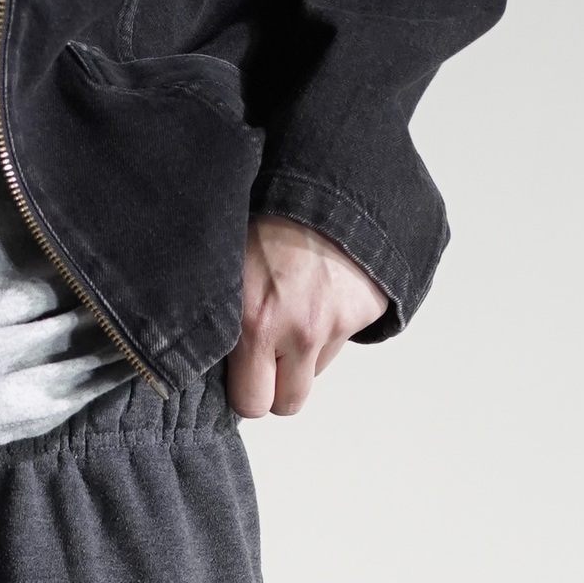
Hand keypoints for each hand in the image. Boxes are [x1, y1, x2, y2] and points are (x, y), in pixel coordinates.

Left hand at [226, 217, 388, 419]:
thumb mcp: (229, 266)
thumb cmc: (269, 216)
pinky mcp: (365, 311)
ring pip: (314, 372)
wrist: (325, 179)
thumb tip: (218, 361)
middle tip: (269, 355)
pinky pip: (342, 340)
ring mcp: (336, 323)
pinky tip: (319, 291)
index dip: (248, 390)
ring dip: (303, 353)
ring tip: (294, 306)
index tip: (244, 373)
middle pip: (287, 404)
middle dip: (277, 387)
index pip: (251, 403)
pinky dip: (331, 324)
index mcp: (253, 323)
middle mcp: (298, 330)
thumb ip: (225, 319)